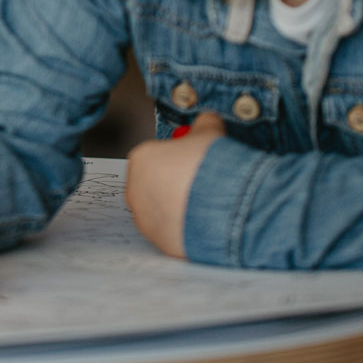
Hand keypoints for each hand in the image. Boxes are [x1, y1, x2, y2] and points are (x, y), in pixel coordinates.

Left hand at [124, 110, 225, 257]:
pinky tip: (205, 222)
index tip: (193, 162)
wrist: (226, 204)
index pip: (154, 157)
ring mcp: (146, 219)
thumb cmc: (212, 167)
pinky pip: (171, 232)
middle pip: (154, 184)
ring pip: (160, 210)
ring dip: (179, 207)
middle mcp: (135, 190)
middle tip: (200, 184)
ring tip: (206, 204)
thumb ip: (203, 124)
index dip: (175, 159)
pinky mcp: (160, 242)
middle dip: (174, 184)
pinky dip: (185, 228)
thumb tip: (207, 120)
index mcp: (141, 159)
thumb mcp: (210, 132)